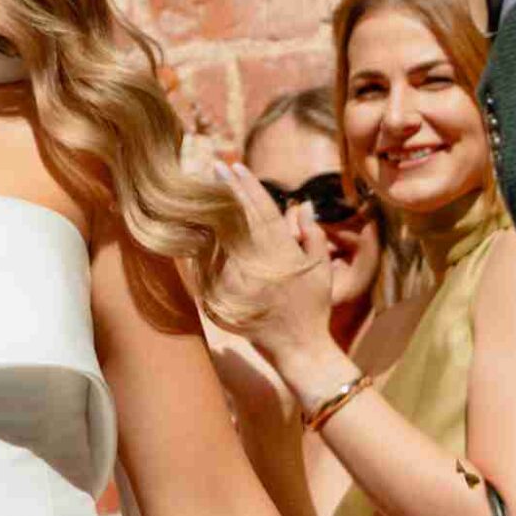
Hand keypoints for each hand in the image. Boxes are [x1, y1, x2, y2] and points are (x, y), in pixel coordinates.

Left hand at [205, 155, 344, 380]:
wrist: (297, 348)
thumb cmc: (313, 308)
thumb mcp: (321, 270)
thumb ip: (312, 235)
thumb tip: (302, 205)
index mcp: (283, 253)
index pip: (262, 211)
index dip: (248, 187)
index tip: (235, 167)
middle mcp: (258, 264)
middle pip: (237, 219)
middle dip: (225, 191)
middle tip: (212, 167)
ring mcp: (238, 282)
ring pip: (218, 240)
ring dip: (209, 216)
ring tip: (198, 193)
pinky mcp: (223, 298)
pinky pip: (208, 267)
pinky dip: (202, 248)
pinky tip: (194, 231)